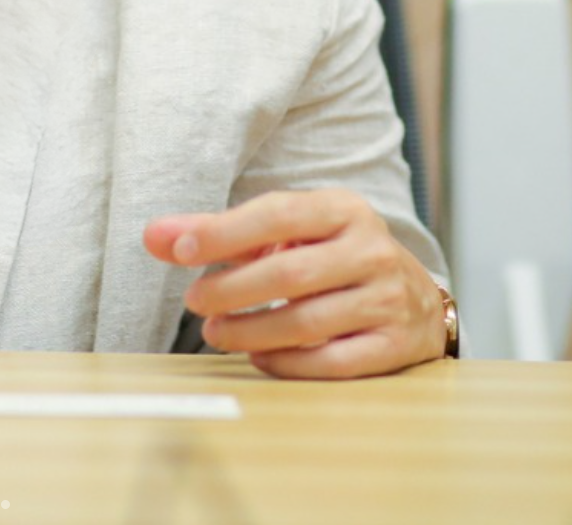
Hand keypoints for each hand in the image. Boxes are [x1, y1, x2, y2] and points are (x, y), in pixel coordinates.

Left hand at [143, 188, 446, 378]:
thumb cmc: (334, 257)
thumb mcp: (290, 232)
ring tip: (216, 332)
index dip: (225, 231)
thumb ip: (221, 232)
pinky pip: (332, 362)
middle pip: (290, 273)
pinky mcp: (394, 346)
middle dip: (232, 289)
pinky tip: (258, 356)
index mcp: (343, 208)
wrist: (417, 299)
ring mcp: (387, 299)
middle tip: (194, 301)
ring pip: (308, 323)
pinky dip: (288, 363)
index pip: (277, 214)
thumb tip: (154, 235)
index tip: (179, 249)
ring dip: (251, 331)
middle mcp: (371, 249)